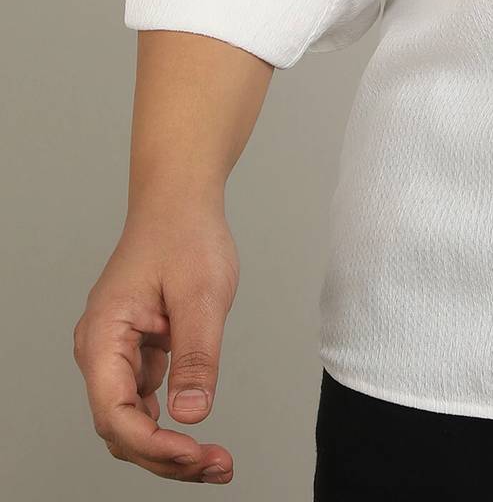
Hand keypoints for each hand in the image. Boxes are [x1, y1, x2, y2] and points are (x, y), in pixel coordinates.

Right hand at [73, 206, 236, 482]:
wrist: (180, 200)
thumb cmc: (186, 234)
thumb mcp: (201, 294)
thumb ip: (195, 356)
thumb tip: (191, 415)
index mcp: (103, 336)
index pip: (115, 413)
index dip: (154, 444)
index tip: (196, 453)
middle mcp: (99, 351)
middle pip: (121, 427)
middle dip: (165, 457)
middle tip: (217, 467)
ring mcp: (115, 353)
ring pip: (132, 420)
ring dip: (168, 447)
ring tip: (216, 462)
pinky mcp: (135, 351)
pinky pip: (144, 401)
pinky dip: (170, 422)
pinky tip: (199, 433)